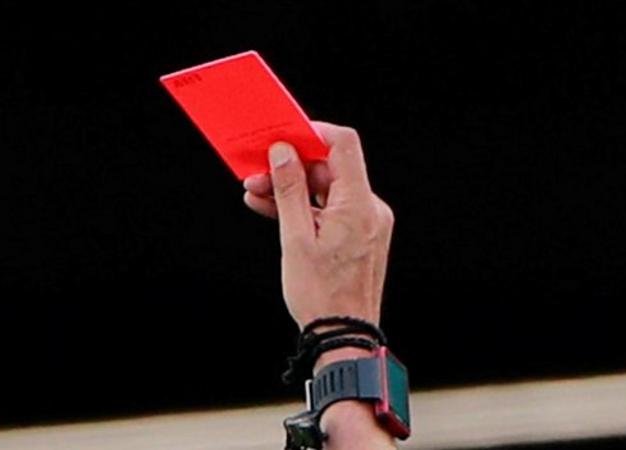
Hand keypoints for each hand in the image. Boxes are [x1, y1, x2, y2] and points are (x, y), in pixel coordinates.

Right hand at [242, 122, 394, 328]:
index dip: (313, 133)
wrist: (343, 336)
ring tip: (256, 194)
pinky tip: (272, 209)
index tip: (285, 135)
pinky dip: (303, 209)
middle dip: (291, 168)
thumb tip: (283, 153)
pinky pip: (329, 211)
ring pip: (326, 191)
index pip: (343, 146)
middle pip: (330, 170)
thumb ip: (289, 191)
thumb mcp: (296, 239)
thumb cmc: (321, 295)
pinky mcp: (357, 236)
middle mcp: (369, 210)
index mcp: (359, 205)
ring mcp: (365, 223)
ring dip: (292, 190)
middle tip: (256, 174)